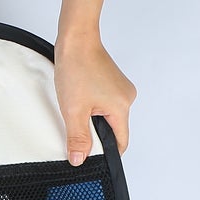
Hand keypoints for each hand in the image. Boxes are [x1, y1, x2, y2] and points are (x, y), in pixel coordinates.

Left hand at [53, 32, 134, 164]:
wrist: (76, 39)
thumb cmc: (77, 67)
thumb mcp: (73, 110)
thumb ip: (77, 138)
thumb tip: (79, 160)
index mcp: (122, 107)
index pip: (120, 142)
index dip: (105, 154)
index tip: (90, 157)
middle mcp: (126, 98)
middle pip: (113, 129)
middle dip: (95, 134)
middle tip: (76, 128)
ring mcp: (120, 89)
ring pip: (107, 116)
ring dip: (91, 118)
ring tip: (76, 108)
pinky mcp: (112, 82)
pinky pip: (105, 103)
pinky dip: (92, 106)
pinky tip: (79, 99)